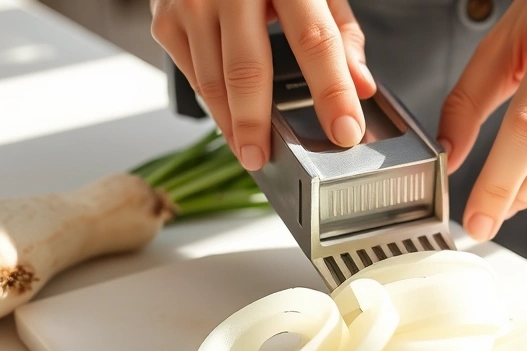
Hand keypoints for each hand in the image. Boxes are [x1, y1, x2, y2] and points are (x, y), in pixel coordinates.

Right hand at [150, 0, 376, 170]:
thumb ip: (341, 32)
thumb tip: (361, 86)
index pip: (315, 41)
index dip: (332, 91)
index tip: (346, 130)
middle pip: (248, 69)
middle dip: (259, 123)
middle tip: (268, 159)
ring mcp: (192, 1)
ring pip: (213, 80)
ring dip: (231, 124)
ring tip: (250, 152)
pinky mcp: (165, 18)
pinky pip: (191, 73)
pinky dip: (212, 103)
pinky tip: (229, 121)